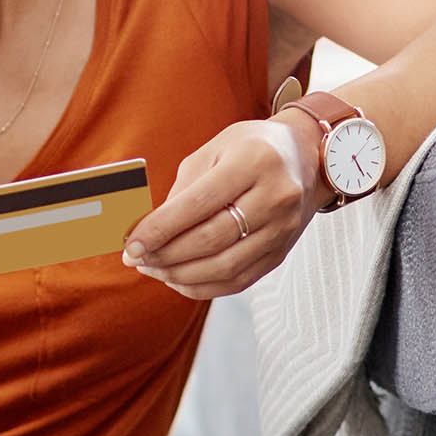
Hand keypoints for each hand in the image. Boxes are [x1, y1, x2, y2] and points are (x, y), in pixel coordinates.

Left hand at [122, 113, 321, 298]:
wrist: (303, 158)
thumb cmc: (249, 149)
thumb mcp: (213, 151)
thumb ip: (182, 190)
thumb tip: (149, 230)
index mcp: (255, 162)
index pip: (200, 204)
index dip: (161, 228)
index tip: (132, 244)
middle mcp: (276, 196)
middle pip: (212, 239)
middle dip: (166, 255)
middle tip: (136, 259)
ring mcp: (283, 229)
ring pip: (225, 267)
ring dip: (180, 275)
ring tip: (153, 270)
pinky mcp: (281, 252)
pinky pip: (238, 281)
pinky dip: (203, 286)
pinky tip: (178, 279)